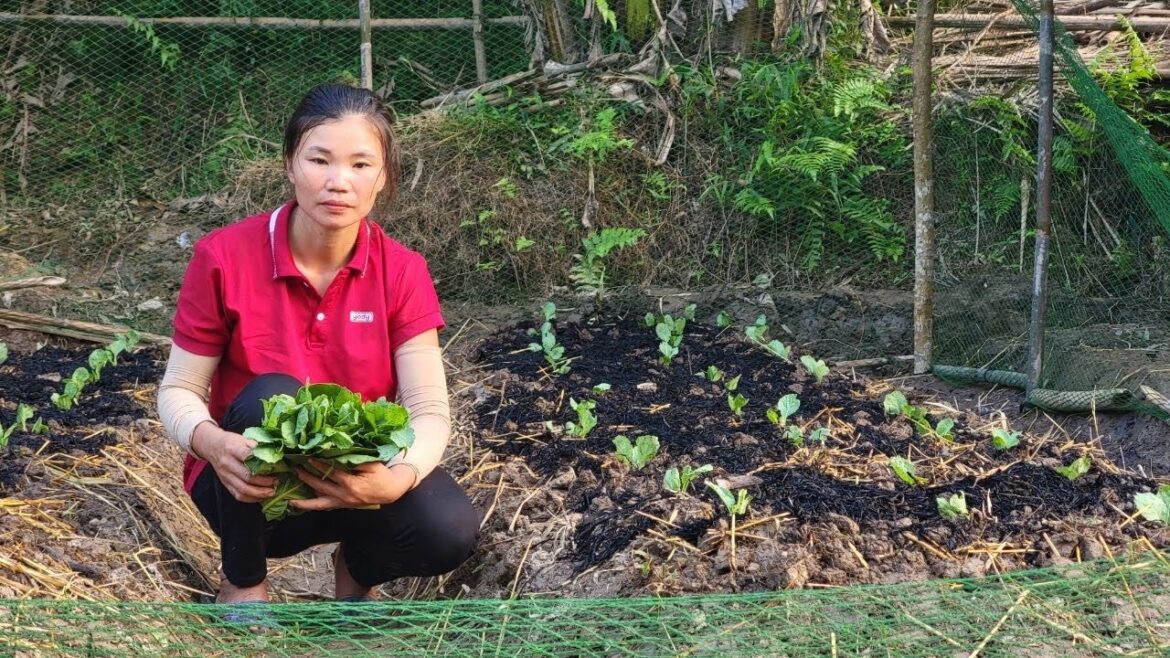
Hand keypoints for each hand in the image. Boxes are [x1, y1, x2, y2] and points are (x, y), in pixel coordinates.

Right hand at [191, 422, 276, 502]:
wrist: (212, 446)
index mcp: (232, 448)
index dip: (263, 463)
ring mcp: (225, 476)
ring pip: (243, 489)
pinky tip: (261, 496)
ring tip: (272, 492)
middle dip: (264, 482)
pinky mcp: (225, 484)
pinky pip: (238, 495)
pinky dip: (251, 498)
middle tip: (277, 482)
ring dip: (259, 493)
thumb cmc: (232, 442)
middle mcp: (227, 463)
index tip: (277, 466)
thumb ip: (256, 445)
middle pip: (247, 476)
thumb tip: (275, 453)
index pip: (248, 456)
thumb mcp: (243, 438)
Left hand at [289, 459, 413, 511]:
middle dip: (306, 478)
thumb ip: (356, 459)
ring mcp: (343, 503)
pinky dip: (312, 505)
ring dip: (304, 500)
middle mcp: (345, 496)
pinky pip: (324, 507)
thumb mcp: (372, 464)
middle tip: (294, 469)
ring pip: (319, 503)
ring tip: (289, 497)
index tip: (306, 457)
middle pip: (321, 487)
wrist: (390, 491)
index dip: (319, 464)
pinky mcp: (342, 506)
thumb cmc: (381, 475)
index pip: (331, 472)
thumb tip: (338, 451)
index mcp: (352, 484)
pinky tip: (301, 504)